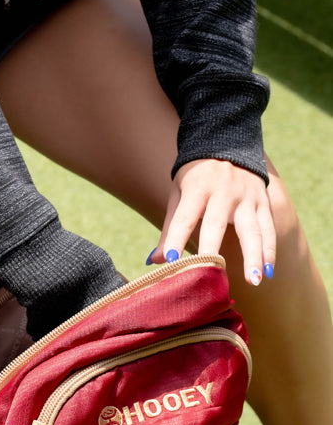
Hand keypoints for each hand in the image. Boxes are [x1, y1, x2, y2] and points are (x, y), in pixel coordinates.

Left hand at [147, 159, 275, 283]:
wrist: (228, 143)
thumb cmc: (197, 177)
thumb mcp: (180, 194)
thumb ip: (170, 228)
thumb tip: (155, 261)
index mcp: (197, 186)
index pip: (185, 216)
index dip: (176, 238)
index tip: (171, 261)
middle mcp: (224, 190)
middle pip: (217, 223)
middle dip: (213, 250)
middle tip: (213, 275)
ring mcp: (247, 196)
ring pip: (252, 229)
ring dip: (254, 256)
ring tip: (254, 280)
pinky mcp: (262, 202)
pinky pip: (268, 229)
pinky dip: (269, 251)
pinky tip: (267, 273)